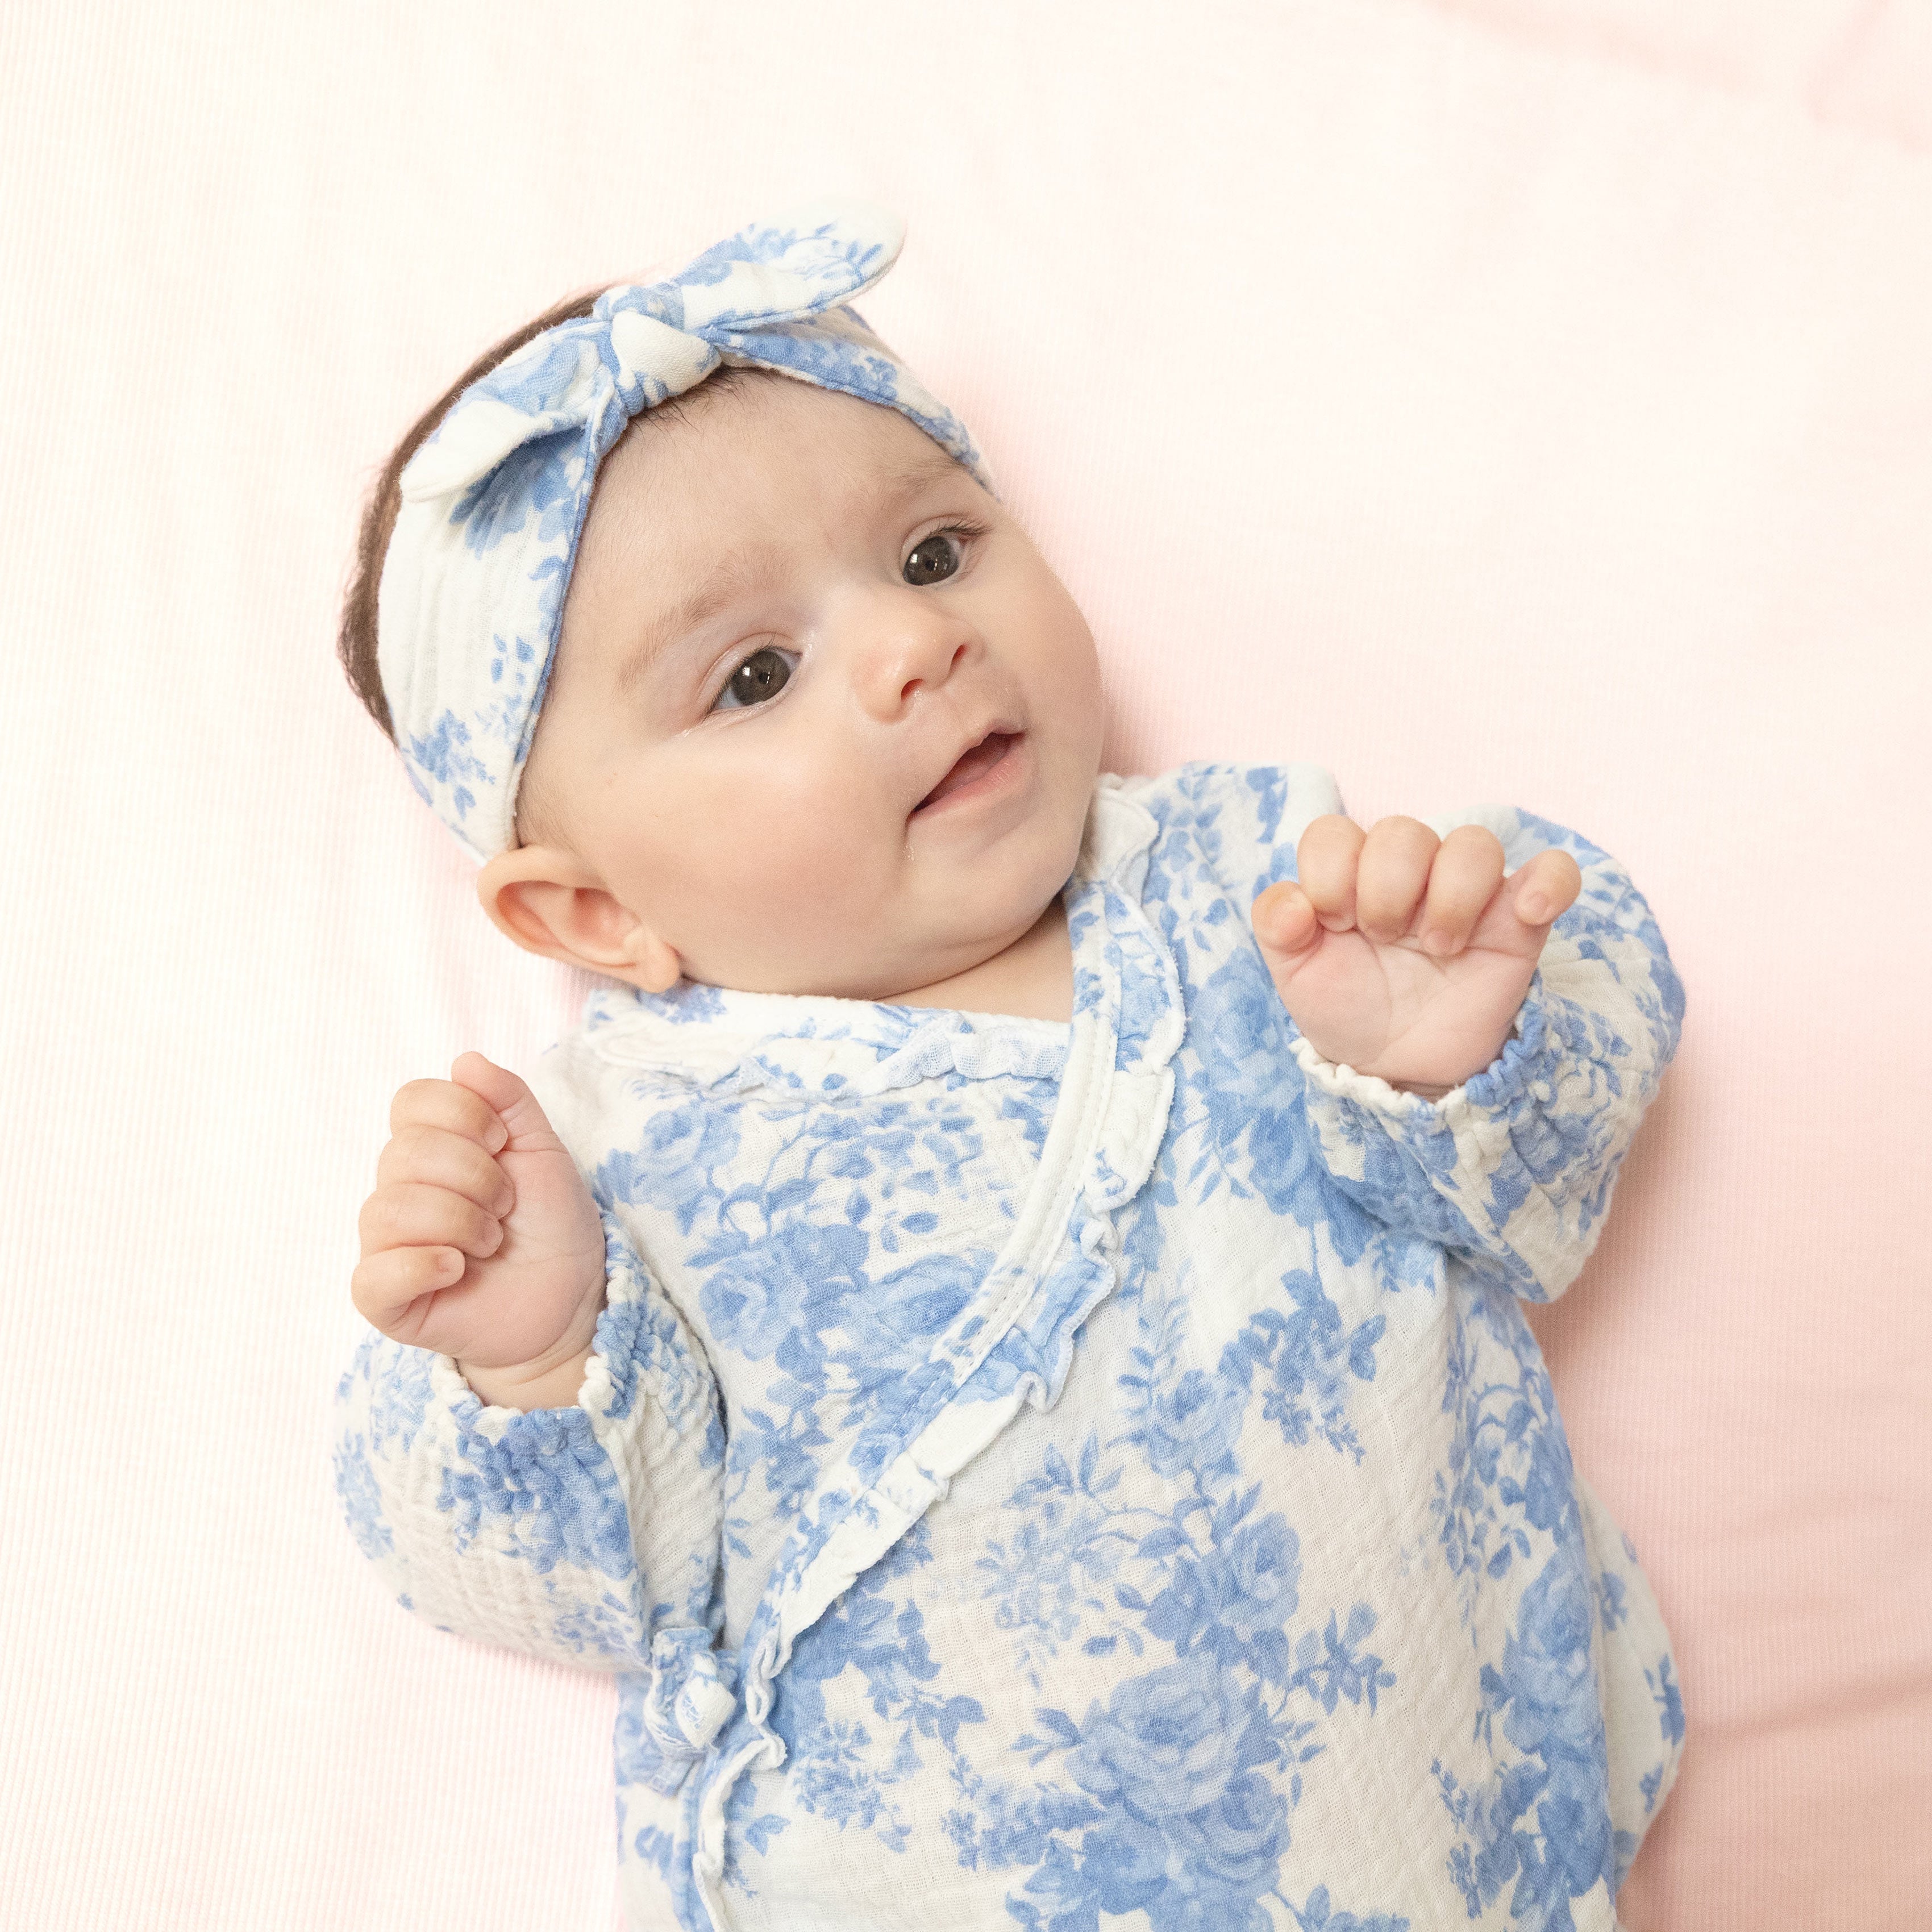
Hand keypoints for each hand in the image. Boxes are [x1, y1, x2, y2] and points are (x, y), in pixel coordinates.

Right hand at [352, 1052, 605, 1372]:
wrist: (570, 1298)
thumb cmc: (550, 1222)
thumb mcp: (542, 1148)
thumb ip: (509, 1099)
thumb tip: (465, 1060)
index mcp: (429, 1148)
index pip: (410, 1101)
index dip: (463, 1113)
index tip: (503, 1143)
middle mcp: (399, 1190)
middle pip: (405, 1152)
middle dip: (476, 1175)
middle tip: (506, 1204)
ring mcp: (386, 1246)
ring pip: (390, 1208)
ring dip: (461, 1221)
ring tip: (491, 1242)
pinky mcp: (385, 1300)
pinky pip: (372, 1275)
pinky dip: (421, 1265)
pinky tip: (458, 1269)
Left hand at [1251, 815, 1580, 1093]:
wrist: (1398, 1066)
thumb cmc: (1349, 1009)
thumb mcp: (1297, 977)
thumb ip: (1278, 929)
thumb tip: (1292, 903)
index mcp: (1349, 875)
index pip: (1334, 833)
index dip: (1329, 874)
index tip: (1334, 924)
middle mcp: (1408, 873)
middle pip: (1404, 833)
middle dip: (1386, 888)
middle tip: (1386, 940)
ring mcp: (1467, 894)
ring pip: (1475, 844)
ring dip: (1451, 894)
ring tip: (1439, 948)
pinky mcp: (1518, 923)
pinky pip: (1554, 873)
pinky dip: (1549, 881)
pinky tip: (1528, 911)